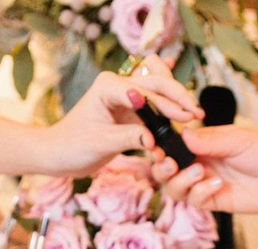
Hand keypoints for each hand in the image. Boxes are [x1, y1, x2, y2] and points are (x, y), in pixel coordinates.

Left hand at [42, 62, 202, 176]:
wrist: (60, 154)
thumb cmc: (73, 145)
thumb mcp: (102, 143)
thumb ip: (129, 138)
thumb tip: (154, 140)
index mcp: (109, 85)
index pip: (146, 92)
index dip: (168, 104)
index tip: (186, 117)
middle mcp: (119, 86)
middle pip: (157, 84)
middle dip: (178, 98)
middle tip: (197, 114)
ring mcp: (125, 98)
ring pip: (158, 95)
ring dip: (176, 105)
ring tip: (194, 118)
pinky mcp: (129, 113)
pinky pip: (153, 111)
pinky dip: (167, 117)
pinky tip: (182, 124)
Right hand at [151, 125, 257, 212]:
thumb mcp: (237, 138)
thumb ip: (209, 140)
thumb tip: (183, 135)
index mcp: (201, 143)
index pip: (170, 146)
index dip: (158, 147)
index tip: (154, 145)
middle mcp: (198, 163)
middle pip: (165, 171)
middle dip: (161, 168)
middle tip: (169, 164)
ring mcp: (204, 184)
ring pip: (175, 189)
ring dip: (180, 181)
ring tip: (199, 173)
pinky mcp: (214, 202)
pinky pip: (195, 201)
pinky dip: (201, 193)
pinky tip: (217, 184)